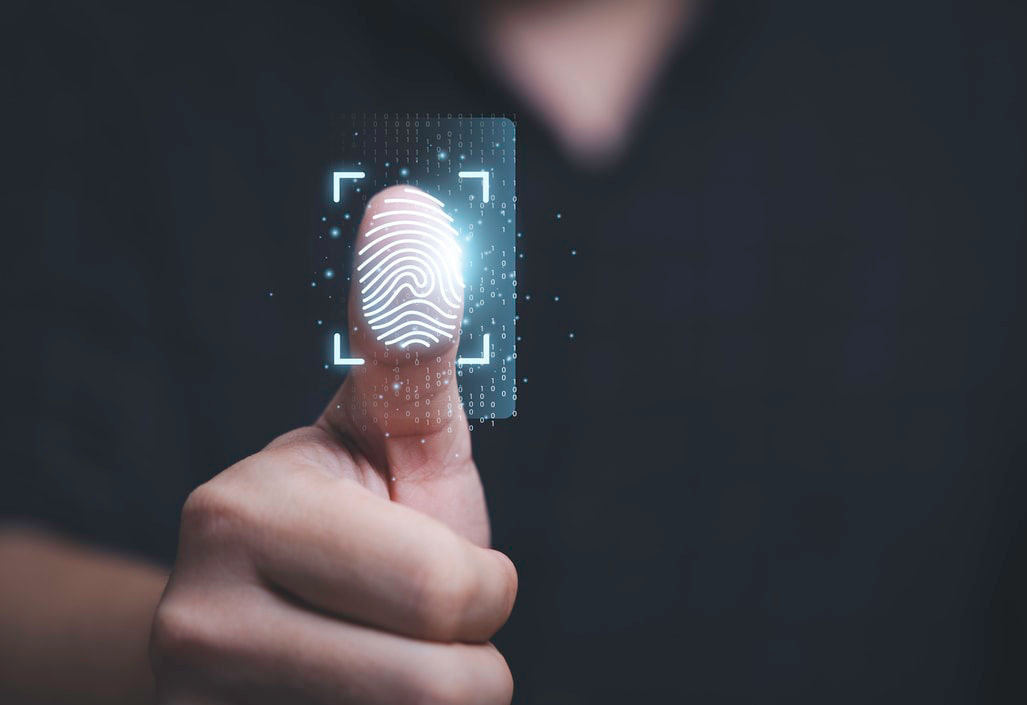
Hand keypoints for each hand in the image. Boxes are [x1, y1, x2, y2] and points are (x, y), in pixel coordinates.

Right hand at [150, 185, 515, 703]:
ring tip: (384, 664)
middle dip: (464, 654)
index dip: (481, 587)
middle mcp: (196, 624)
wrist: (252, 621)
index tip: (441, 566)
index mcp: (242, 517)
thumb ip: (411, 352)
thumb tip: (412, 212)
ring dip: (436, 703)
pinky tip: (352, 700)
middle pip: (446, 690)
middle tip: (416, 626)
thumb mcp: (389, 439)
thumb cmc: (353, 519)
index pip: (458, 596)